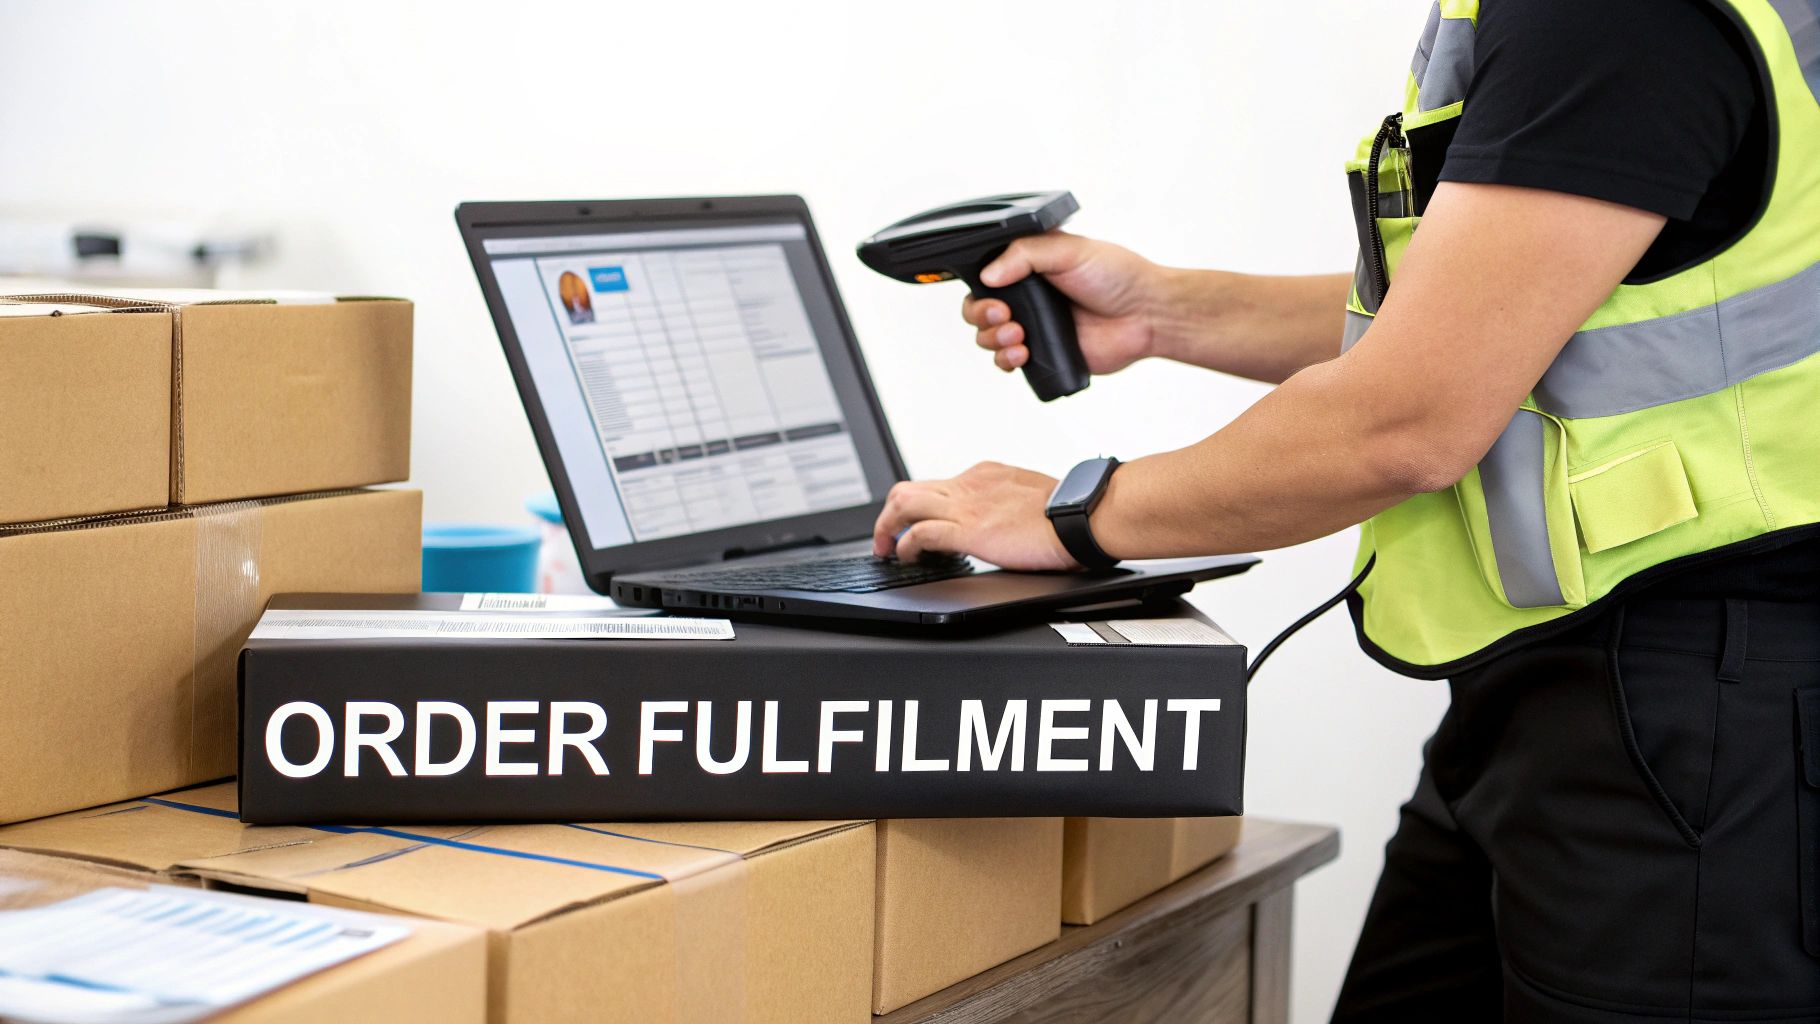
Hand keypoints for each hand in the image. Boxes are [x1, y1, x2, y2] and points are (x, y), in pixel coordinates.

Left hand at [871, 461, 1077, 570]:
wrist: (1084, 516)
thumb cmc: (1068, 513)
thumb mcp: (1027, 497)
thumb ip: (1004, 505)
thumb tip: (997, 524)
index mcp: (983, 475)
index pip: (935, 486)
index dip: (916, 509)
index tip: (912, 527)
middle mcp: (969, 484)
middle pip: (908, 489)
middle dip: (888, 516)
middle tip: (885, 540)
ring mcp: (967, 505)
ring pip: (903, 503)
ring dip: (886, 528)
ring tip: (886, 550)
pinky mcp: (970, 529)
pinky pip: (920, 532)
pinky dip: (905, 546)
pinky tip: (907, 558)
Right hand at [964, 232, 1161, 375]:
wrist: (1147, 314)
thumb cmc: (1118, 276)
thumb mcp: (1069, 249)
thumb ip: (1024, 254)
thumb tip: (988, 276)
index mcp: (1028, 267)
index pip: (985, 275)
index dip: (979, 285)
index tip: (990, 290)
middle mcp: (1027, 297)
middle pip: (978, 309)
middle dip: (981, 314)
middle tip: (1003, 314)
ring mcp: (1033, 327)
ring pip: (988, 337)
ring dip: (993, 338)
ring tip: (1018, 334)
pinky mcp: (1043, 355)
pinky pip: (1008, 363)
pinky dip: (1006, 360)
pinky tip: (1023, 352)